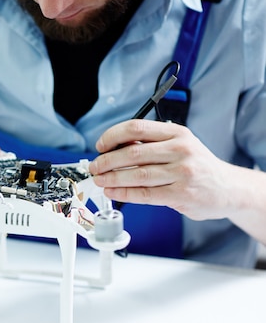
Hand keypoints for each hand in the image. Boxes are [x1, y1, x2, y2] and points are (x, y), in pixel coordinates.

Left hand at [88, 119, 233, 220]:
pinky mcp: (180, 194)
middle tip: (94, 167)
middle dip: (106, 161)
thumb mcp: (179, 145)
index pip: (136, 128)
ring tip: (99, 180)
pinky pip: (144, 194)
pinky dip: (123, 193)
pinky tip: (112, 192)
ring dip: (111, 178)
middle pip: (132, 153)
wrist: (228, 188)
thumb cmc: (197, 166)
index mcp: (177, 133)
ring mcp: (182, 173)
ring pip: (136, 175)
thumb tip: (114, 148)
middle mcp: (181, 150)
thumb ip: (151, 145)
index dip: (112, 136)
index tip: (100, 145)